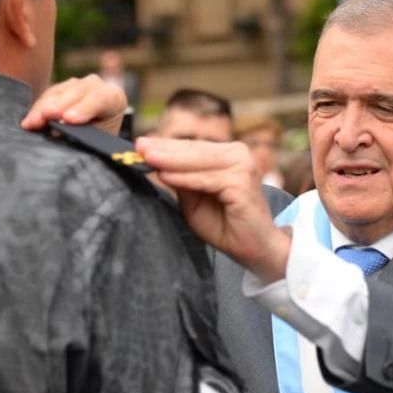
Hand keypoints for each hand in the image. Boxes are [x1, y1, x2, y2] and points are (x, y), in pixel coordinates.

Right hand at [21, 74, 127, 135]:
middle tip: (46, 117)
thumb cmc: (102, 140)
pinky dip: (37, 109)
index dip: (84, 107)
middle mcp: (95, 85)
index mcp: (114, 98)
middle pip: (76, 91)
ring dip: (43, 107)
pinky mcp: (59, 89)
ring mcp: (76, 84)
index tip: (69, 119)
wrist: (97, 135)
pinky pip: (46, 96)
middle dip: (59, 105)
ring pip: (58, 92)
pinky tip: (29, 122)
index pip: (100, 98)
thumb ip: (89, 135)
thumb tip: (66, 136)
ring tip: (32, 122)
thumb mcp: (101, 139)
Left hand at [136, 137, 291, 281]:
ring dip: (169, 159)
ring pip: (197, 160)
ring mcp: (242, 166)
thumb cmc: (225, 225)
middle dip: (163, 148)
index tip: (138, 144)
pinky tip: (164, 175)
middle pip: (193, 149)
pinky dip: (184, 178)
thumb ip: (180, 181)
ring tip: (145, 157)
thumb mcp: (194, 200)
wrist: (255, 248)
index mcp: (228, 155)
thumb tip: (156, 164)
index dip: (165, 145)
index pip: (191, 147)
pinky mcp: (242, 182)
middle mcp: (238, 154)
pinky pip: (205, 179)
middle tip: (137, 145)